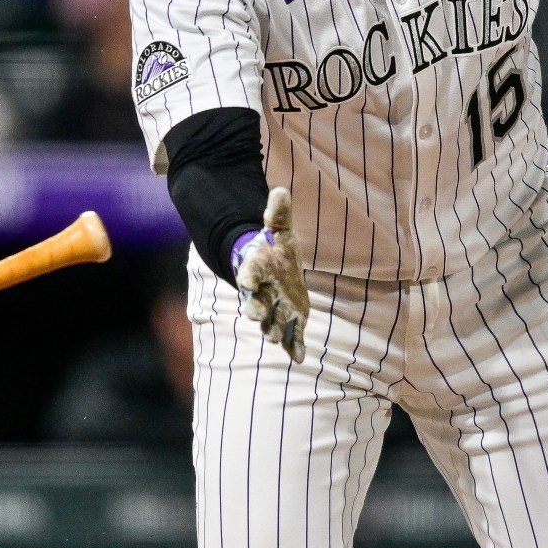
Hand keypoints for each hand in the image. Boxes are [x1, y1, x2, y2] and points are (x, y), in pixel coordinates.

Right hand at [235, 187, 309, 363]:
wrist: (274, 272)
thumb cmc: (274, 250)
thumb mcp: (280, 231)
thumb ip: (278, 215)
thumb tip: (280, 190)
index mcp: (257, 269)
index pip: (249, 272)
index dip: (248, 277)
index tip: (246, 281)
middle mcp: (262, 292)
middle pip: (256, 302)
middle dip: (256, 309)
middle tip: (256, 316)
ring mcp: (274, 309)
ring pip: (271, 322)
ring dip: (273, 330)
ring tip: (276, 339)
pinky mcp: (289, 321)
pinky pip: (290, 336)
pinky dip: (294, 347)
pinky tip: (300, 357)